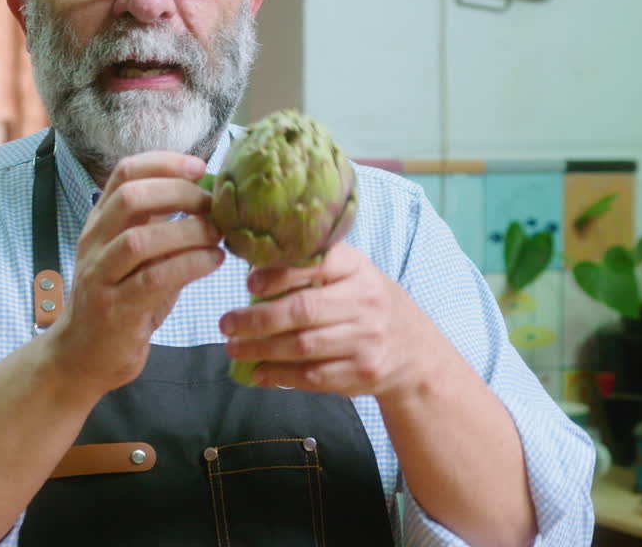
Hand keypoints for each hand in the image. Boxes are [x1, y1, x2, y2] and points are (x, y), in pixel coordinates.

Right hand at [45, 152, 224, 396]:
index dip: (164, 163)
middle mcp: (94, 244)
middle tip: (212, 205)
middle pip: (129, 197)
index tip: (200, 167)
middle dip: (178, 193)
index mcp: (100, 223)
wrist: (81, 358)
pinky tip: (213, 262)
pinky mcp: (114, 310)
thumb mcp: (137, 258)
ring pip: (139, 239)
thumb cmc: (120, 302)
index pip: (124, 173)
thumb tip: (205, 195)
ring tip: (218, 235)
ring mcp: (100, 277)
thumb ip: (159, 227)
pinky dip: (189, 265)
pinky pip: (152, 279)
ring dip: (186, 232)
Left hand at [219, 243, 444, 399]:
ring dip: (261, 349)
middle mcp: (366, 301)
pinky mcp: (362, 372)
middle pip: (302, 310)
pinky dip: (280, 376)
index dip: (279, 274)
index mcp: (359, 268)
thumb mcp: (352, 275)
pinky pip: (313, 376)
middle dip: (256, 319)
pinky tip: (259, 373)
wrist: (416, 352)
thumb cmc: (368, 304)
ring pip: (302, 347)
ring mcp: (366, 340)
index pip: (317, 264)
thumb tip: (253, 272)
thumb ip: (313, 269)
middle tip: (226, 323)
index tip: (249, 283)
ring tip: (234, 348)